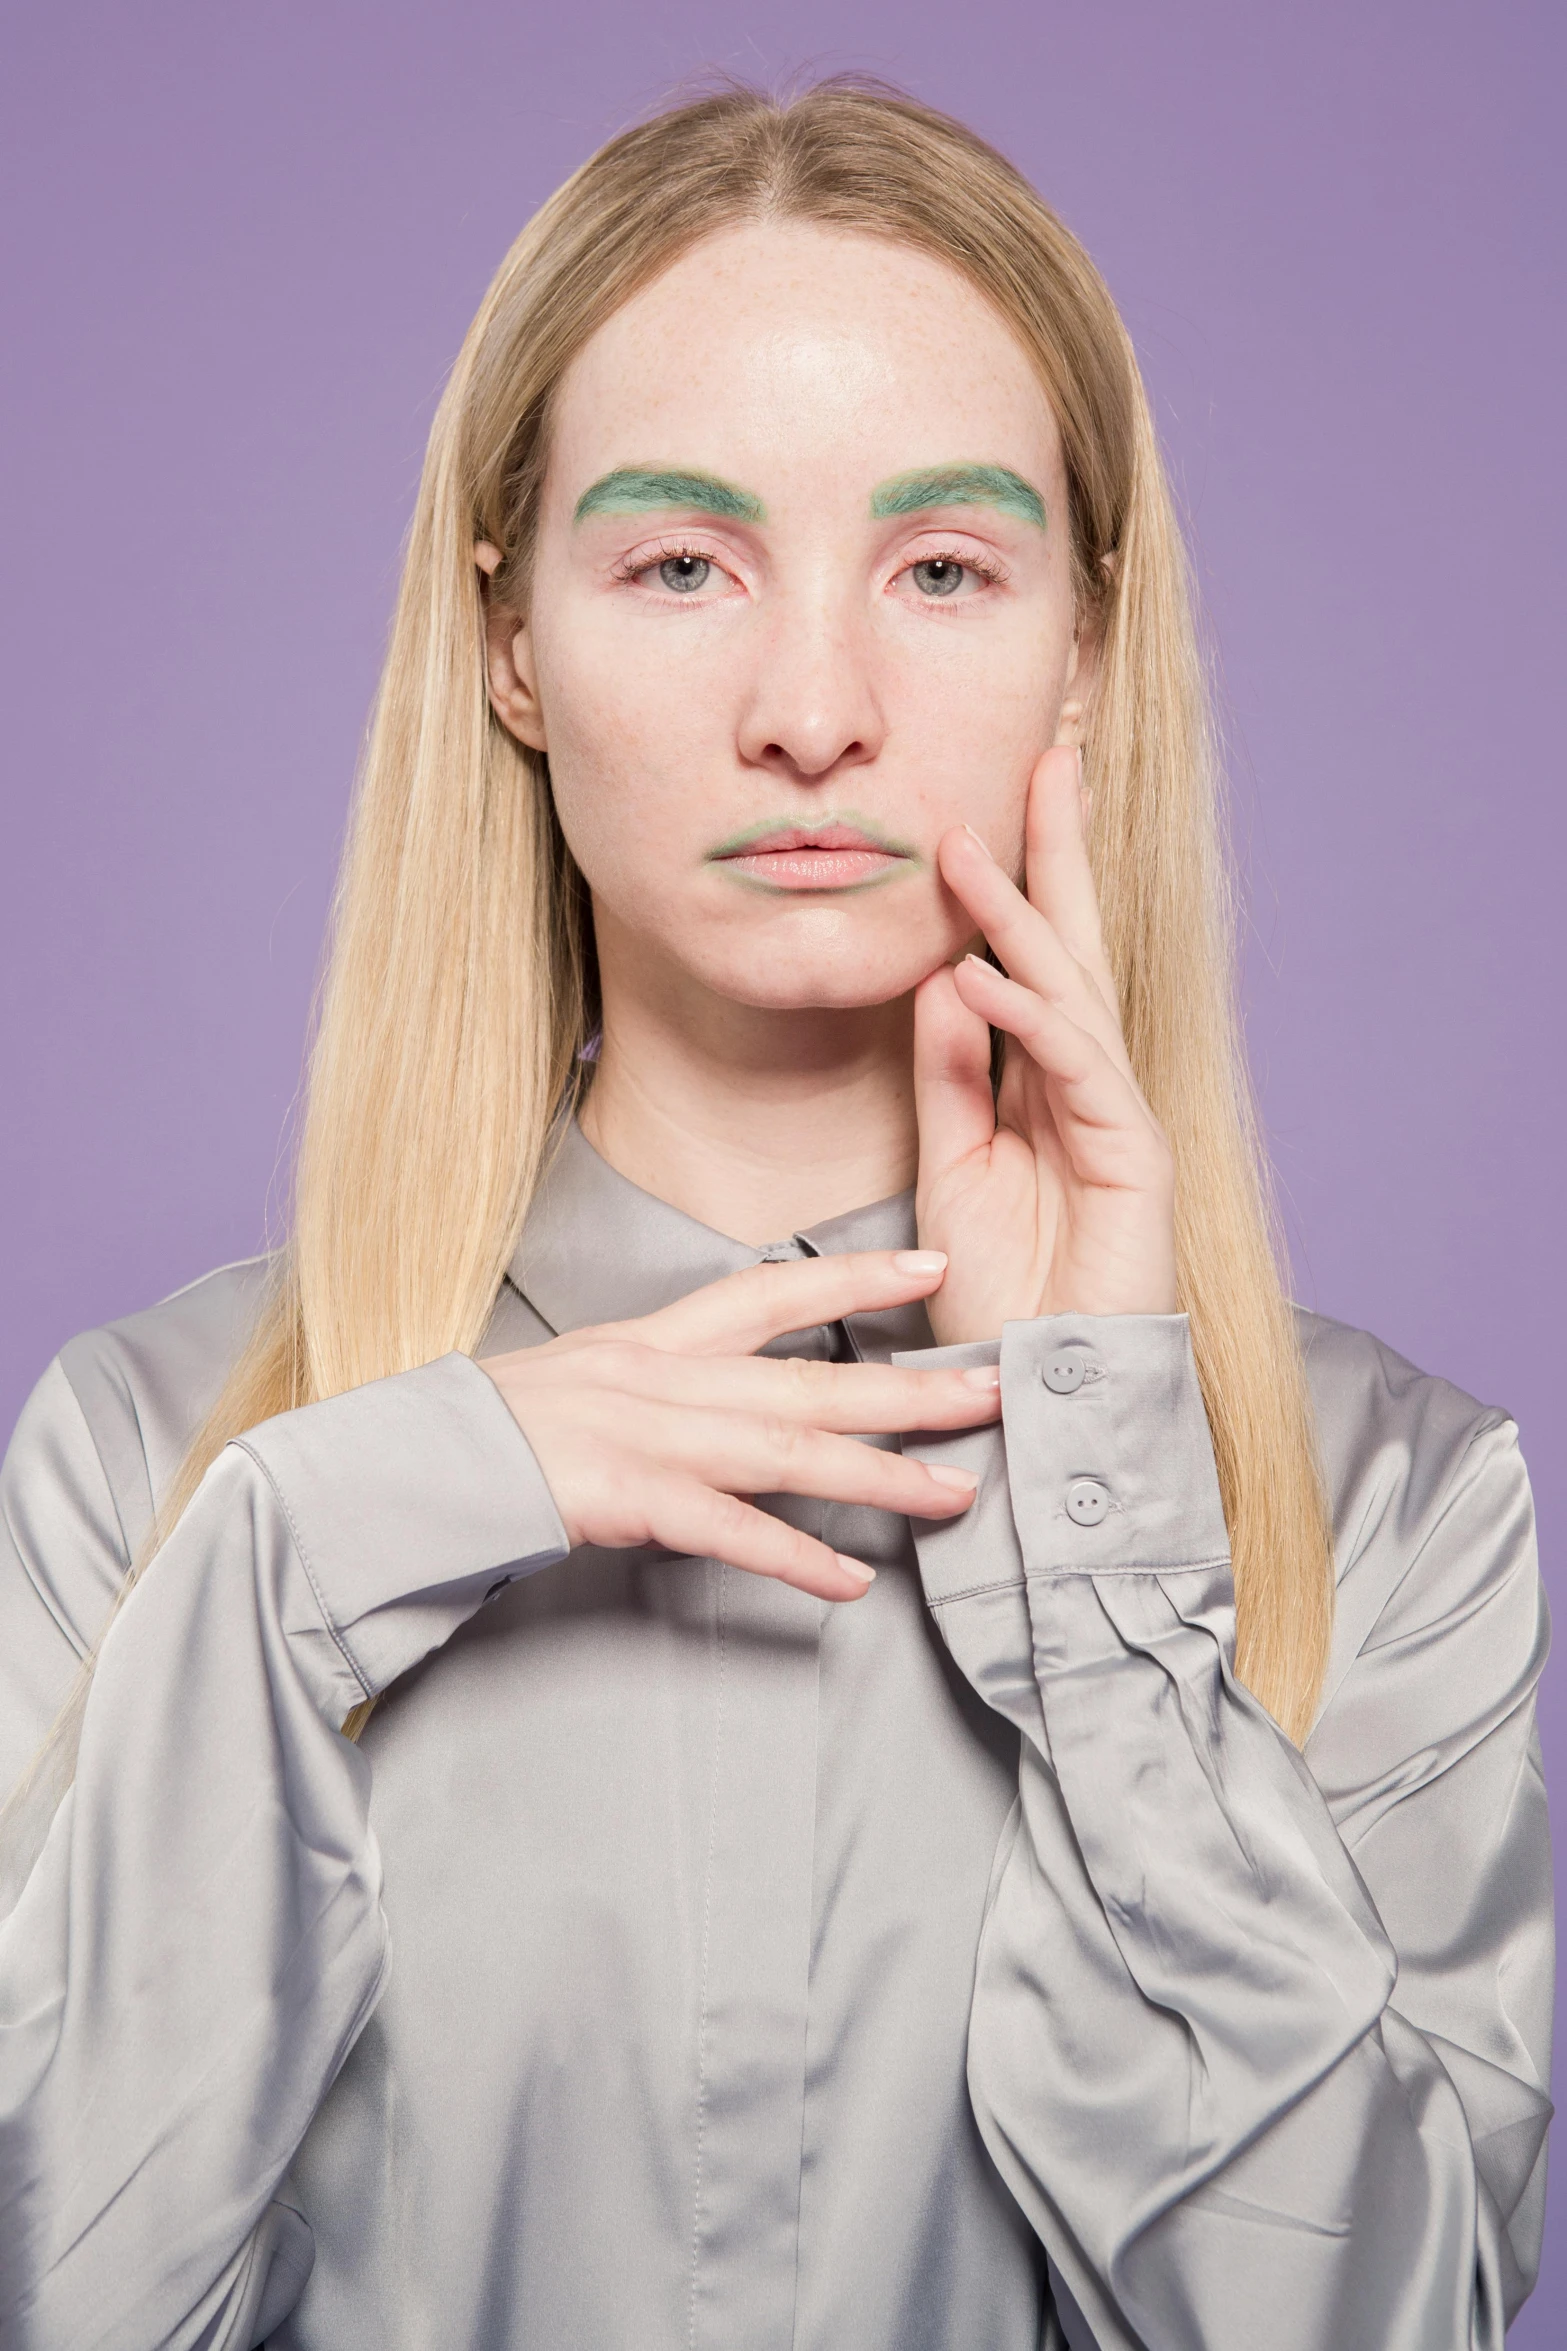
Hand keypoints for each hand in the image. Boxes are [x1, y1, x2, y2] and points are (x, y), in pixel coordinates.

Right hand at [478, 1251, 1002, 1602]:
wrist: (412, 1464)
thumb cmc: (494, 1430)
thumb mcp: (584, 1377)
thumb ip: (660, 1382)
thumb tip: (727, 1397)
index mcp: (652, 1340)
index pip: (770, 1292)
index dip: (855, 1280)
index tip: (933, 1270)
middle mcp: (662, 1377)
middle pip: (809, 1377)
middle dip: (910, 1386)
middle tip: (995, 1392)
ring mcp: (646, 1437)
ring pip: (789, 1451)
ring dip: (881, 1474)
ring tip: (956, 1494)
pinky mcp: (626, 1501)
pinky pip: (728, 1533)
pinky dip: (794, 1557)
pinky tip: (850, 1579)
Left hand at [914, 746, 1177, 1343]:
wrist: (1042, 1385)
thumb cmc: (1000, 1289)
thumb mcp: (948, 1163)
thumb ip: (946, 1073)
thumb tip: (938, 977)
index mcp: (1045, 1081)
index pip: (1032, 962)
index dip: (1015, 884)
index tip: (981, 810)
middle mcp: (1088, 1082)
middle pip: (1074, 945)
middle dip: (1056, 853)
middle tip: (1043, 759)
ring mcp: (1117, 1111)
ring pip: (1071, 989)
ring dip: (1018, 917)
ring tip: (965, 850)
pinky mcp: (1135, 1150)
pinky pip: (1076, 1064)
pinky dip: (1027, 1014)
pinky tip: (978, 972)